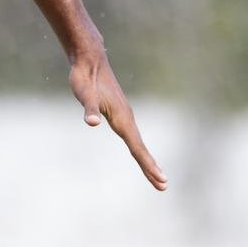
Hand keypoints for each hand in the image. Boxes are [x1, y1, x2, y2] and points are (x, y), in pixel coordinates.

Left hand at [69, 48, 168, 190]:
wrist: (89, 60)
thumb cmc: (85, 78)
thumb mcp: (84, 94)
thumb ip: (89, 109)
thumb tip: (92, 123)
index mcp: (121, 118)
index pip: (136, 147)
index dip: (147, 164)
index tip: (161, 180)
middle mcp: (126, 118)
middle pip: (140, 148)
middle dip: (151, 168)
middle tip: (163, 186)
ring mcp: (124, 115)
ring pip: (137, 142)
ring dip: (147, 159)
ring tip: (155, 174)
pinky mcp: (118, 112)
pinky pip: (131, 135)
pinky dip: (138, 147)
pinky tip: (138, 151)